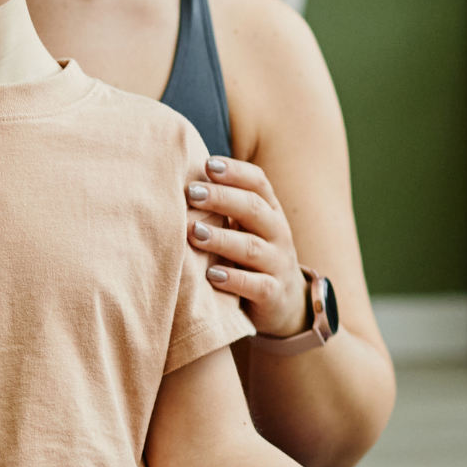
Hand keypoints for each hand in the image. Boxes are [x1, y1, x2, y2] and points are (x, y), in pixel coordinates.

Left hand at [186, 157, 306, 338]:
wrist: (285, 302)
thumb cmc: (251, 257)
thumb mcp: (245, 228)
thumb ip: (224, 207)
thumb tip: (181, 177)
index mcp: (270, 211)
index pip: (258, 183)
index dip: (235, 172)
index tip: (207, 164)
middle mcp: (277, 234)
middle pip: (254, 209)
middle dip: (222, 198)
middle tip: (191, 193)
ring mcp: (278, 264)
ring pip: (252, 247)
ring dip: (222, 239)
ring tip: (194, 232)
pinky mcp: (273, 293)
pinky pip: (257, 285)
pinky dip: (234, 280)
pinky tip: (211, 275)